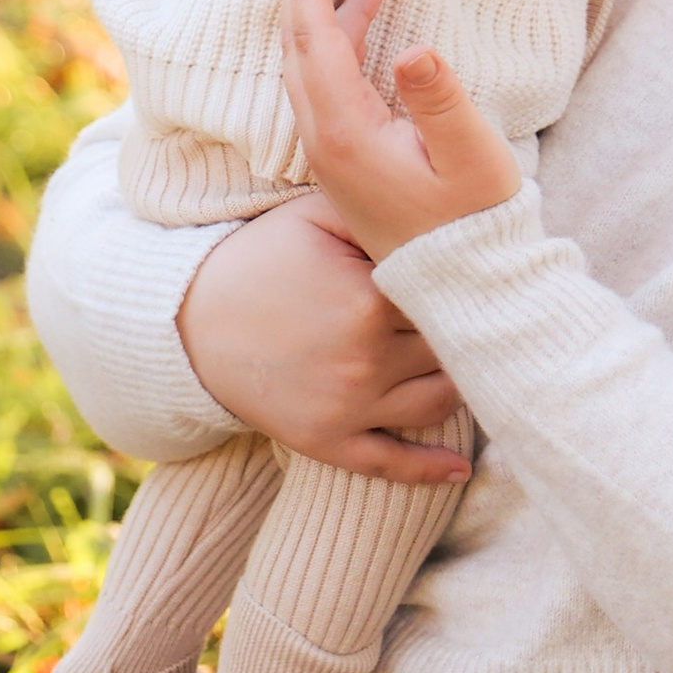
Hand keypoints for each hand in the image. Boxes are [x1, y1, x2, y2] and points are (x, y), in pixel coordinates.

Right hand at [178, 188, 471, 481]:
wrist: (188, 321)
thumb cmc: (259, 259)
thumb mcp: (315, 215)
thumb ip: (376, 205)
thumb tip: (437, 202)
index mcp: (370, 300)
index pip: (447, 292)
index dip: (462, 281)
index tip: (477, 273)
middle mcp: (367, 359)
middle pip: (448, 347)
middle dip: (463, 330)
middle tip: (484, 318)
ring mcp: (349, 407)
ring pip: (438, 403)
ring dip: (460, 387)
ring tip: (470, 366)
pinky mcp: (327, 441)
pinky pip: (390, 465)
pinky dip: (430, 470)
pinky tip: (461, 466)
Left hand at [280, 0, 525, 262]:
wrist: (465, 283)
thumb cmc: (475, 218)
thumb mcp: (470, 154)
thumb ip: (440, 100)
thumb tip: (412, 50)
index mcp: (345, 132)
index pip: (316, 40)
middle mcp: (324, 142)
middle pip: (301, 50)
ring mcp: (330, 156)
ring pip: (312, 70)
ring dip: (332, 20)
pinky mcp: (345, 165)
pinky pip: (326, 90)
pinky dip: (340, 51)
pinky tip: (368, 38)